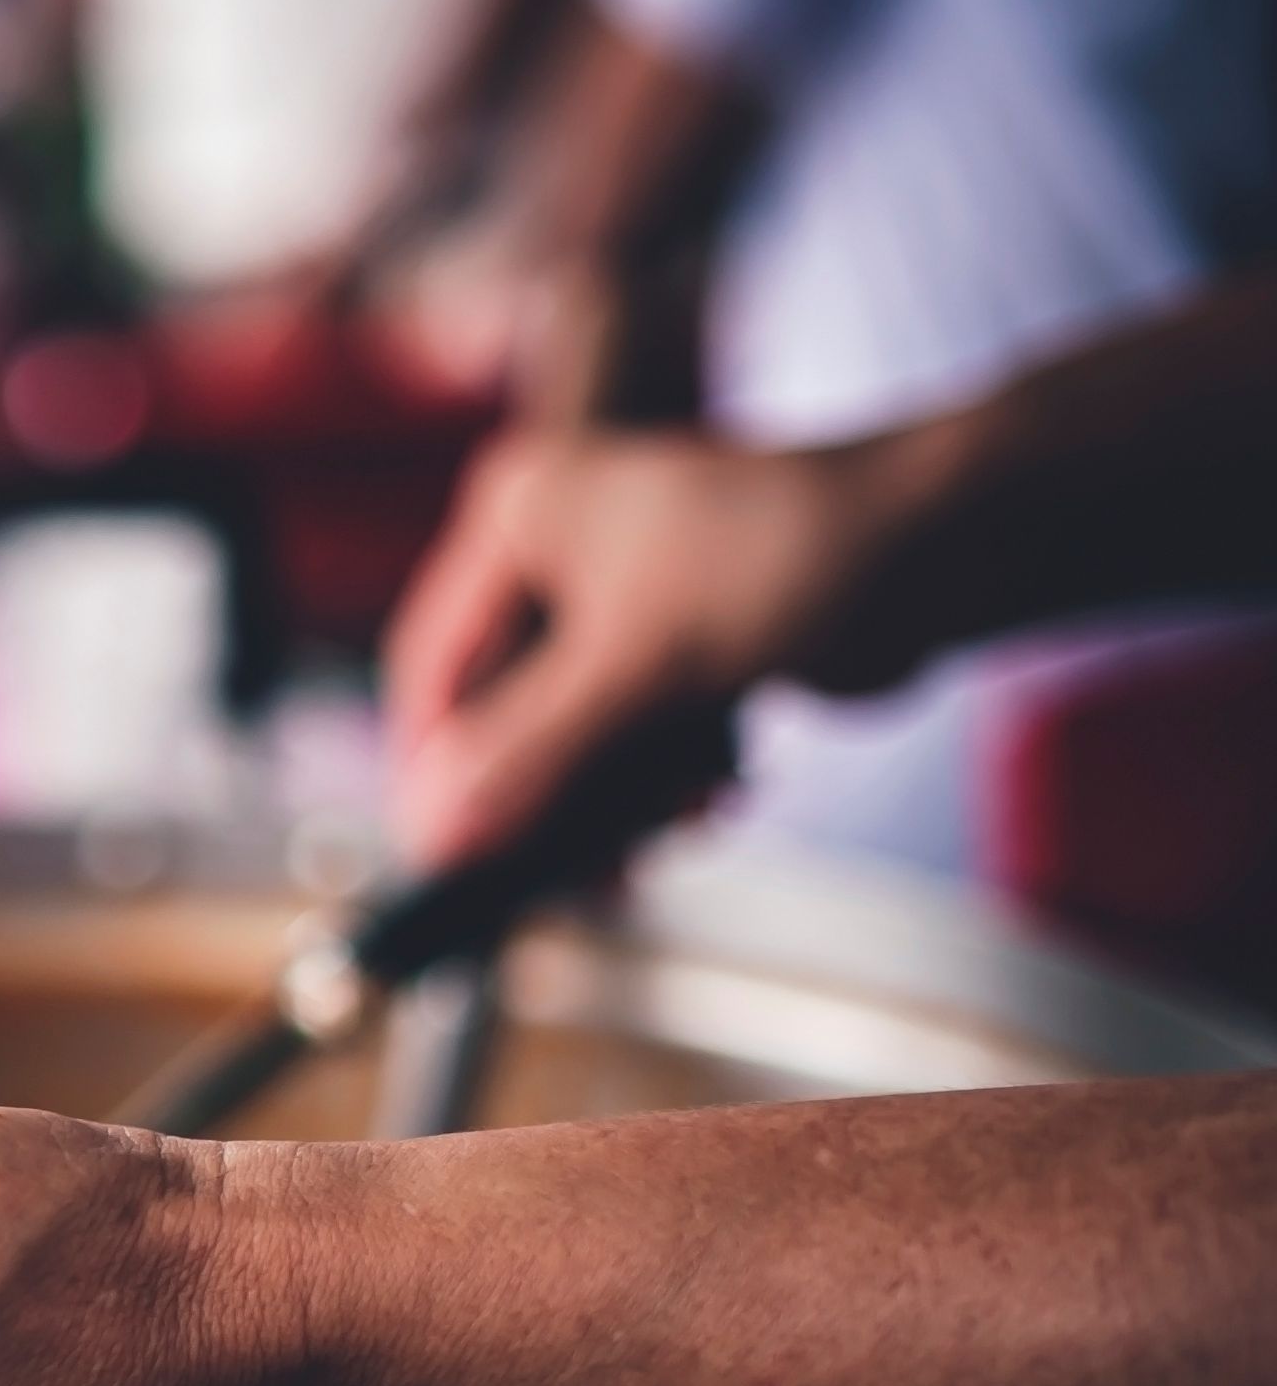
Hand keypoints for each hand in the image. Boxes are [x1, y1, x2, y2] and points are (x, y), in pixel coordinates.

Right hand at [381, 425, 945, 865]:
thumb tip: (437, 834)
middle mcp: (559, 552)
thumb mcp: (639, 664)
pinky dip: (668, 783)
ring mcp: (624, 600)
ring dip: (619, 802)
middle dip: (550, 796)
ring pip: (575, 740)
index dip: (437, 768)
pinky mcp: (683, 645)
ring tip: (672, 825)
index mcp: (522, 518)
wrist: (950, 544)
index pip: (435, 667)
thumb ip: (529, 753)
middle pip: (505, 713)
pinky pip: (638, 741)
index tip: (447, 852)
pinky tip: (714, 796)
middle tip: (575, 867)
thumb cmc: (795, 555)